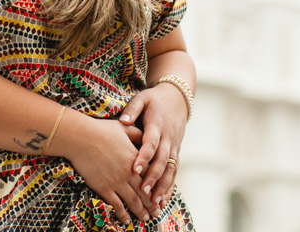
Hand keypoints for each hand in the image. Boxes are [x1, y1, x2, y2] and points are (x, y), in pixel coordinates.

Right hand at [64, 117, 155, 223]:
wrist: (81, 137)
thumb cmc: (101, 130)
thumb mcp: (124, 128)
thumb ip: (137, 134)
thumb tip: (146, 135)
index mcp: (135, 159)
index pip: (150, 178)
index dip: (156, 189)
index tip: (160, 197)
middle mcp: (128, 173)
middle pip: (144, 193)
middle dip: (151, 205)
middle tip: (157, 214)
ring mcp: (116, 182)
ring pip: (132, 201)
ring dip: (140, 212)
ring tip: (145, 219)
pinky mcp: (103, 187)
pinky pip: (116, 204)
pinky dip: (122, 213)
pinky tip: (126, 220)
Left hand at [119, 84, 187, 210]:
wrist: (177, 97)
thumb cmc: (155, 99)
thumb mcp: (143, 98)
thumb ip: (132, 109)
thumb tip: (122, 121)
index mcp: (157, 125)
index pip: (151, 143)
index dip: (144, 157)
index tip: (134, 169)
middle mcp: (167, 138)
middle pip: (162, 160)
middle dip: (153, 177)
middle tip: (143, 192)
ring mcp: (174, 146)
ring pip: (170, 169)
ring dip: (163, 186)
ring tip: (155, 202)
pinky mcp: (176, 151)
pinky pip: (174, 171)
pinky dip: (170, 185)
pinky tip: (164, 199)